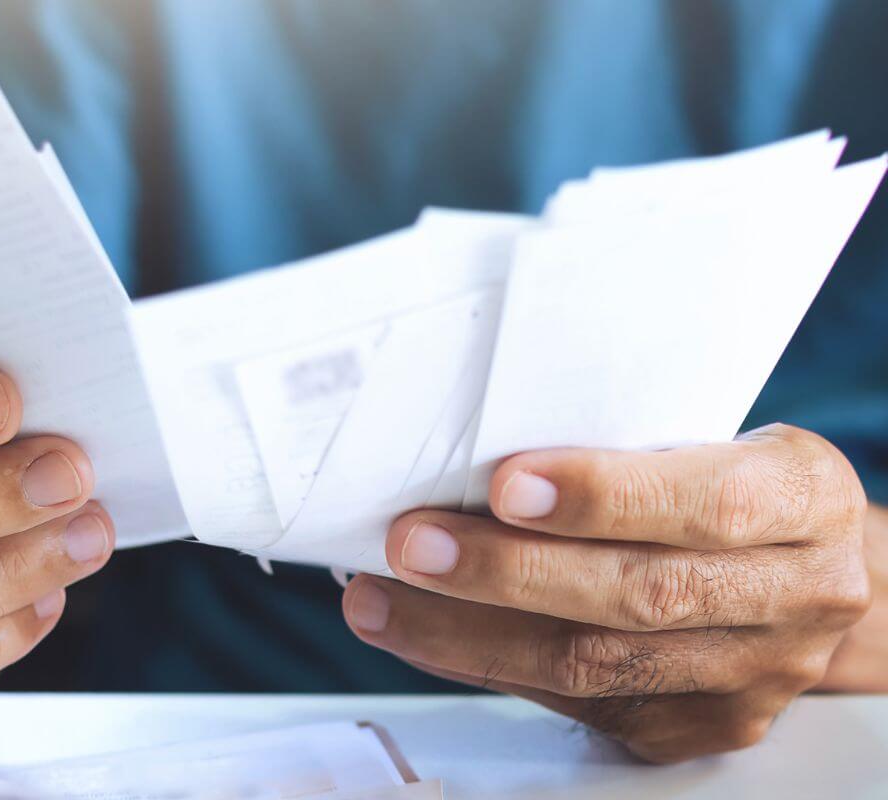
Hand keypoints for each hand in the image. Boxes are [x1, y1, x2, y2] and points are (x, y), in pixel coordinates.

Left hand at [343, 424, 869, 762]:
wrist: (809, 577)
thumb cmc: (738, 487)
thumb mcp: (718, 437)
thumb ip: (630, 444)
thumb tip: (476, 450)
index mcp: (806, 501)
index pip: (707, 503)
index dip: (603, 498)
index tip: (504, 484)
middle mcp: (793, 596)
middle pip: (639, 595)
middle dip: (507, 572)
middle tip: (411, 544)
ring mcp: (751, 676)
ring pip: (596, 666)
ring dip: (469, 633)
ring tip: (383, 600)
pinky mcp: (701, 727)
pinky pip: (579, 703)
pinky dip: (487, 665)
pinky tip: (426, 634)